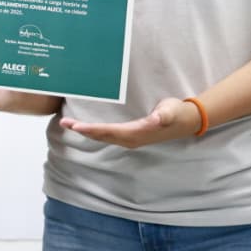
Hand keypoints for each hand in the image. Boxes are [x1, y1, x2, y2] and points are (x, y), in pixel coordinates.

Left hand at [59, 97, 202, 148]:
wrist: (187, 120)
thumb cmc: (177, 112)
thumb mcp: (170, 111)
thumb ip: (162, 116)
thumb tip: (155, 120)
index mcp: (137, 133)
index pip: (109, 132)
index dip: (92, 129)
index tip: (77, 126)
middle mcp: (131, 139)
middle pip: (102, 136)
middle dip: (83, 130)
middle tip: (64, 122)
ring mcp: (131, 138)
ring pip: (104, 137)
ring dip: (87, 131)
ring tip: (70, 124)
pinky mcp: (132, 135)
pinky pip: (109, 135)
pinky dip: (96, 132)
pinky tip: (87, 127)